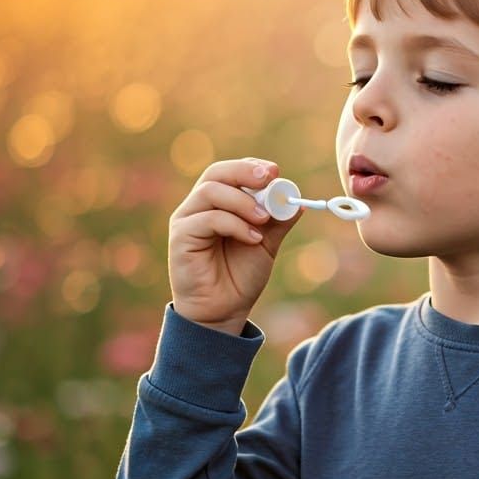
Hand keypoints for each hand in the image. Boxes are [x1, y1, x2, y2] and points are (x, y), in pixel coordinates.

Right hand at [168, 158, 302, 334]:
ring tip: (264, 220)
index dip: (251, 167)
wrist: (223, 311)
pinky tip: (253, 239)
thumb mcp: (266, 244)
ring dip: (243, 202)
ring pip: (211, 191)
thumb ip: (278, 222)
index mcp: (218, 204)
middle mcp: (198, 207)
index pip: (230, 172)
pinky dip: (235, 224)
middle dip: (245, 172)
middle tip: (270, 179)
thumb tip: (298, 201)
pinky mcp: (180, 237)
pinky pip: (208, 219)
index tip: (275, 172)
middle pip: (216, 173)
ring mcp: (187, 220)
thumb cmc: (240, 276)